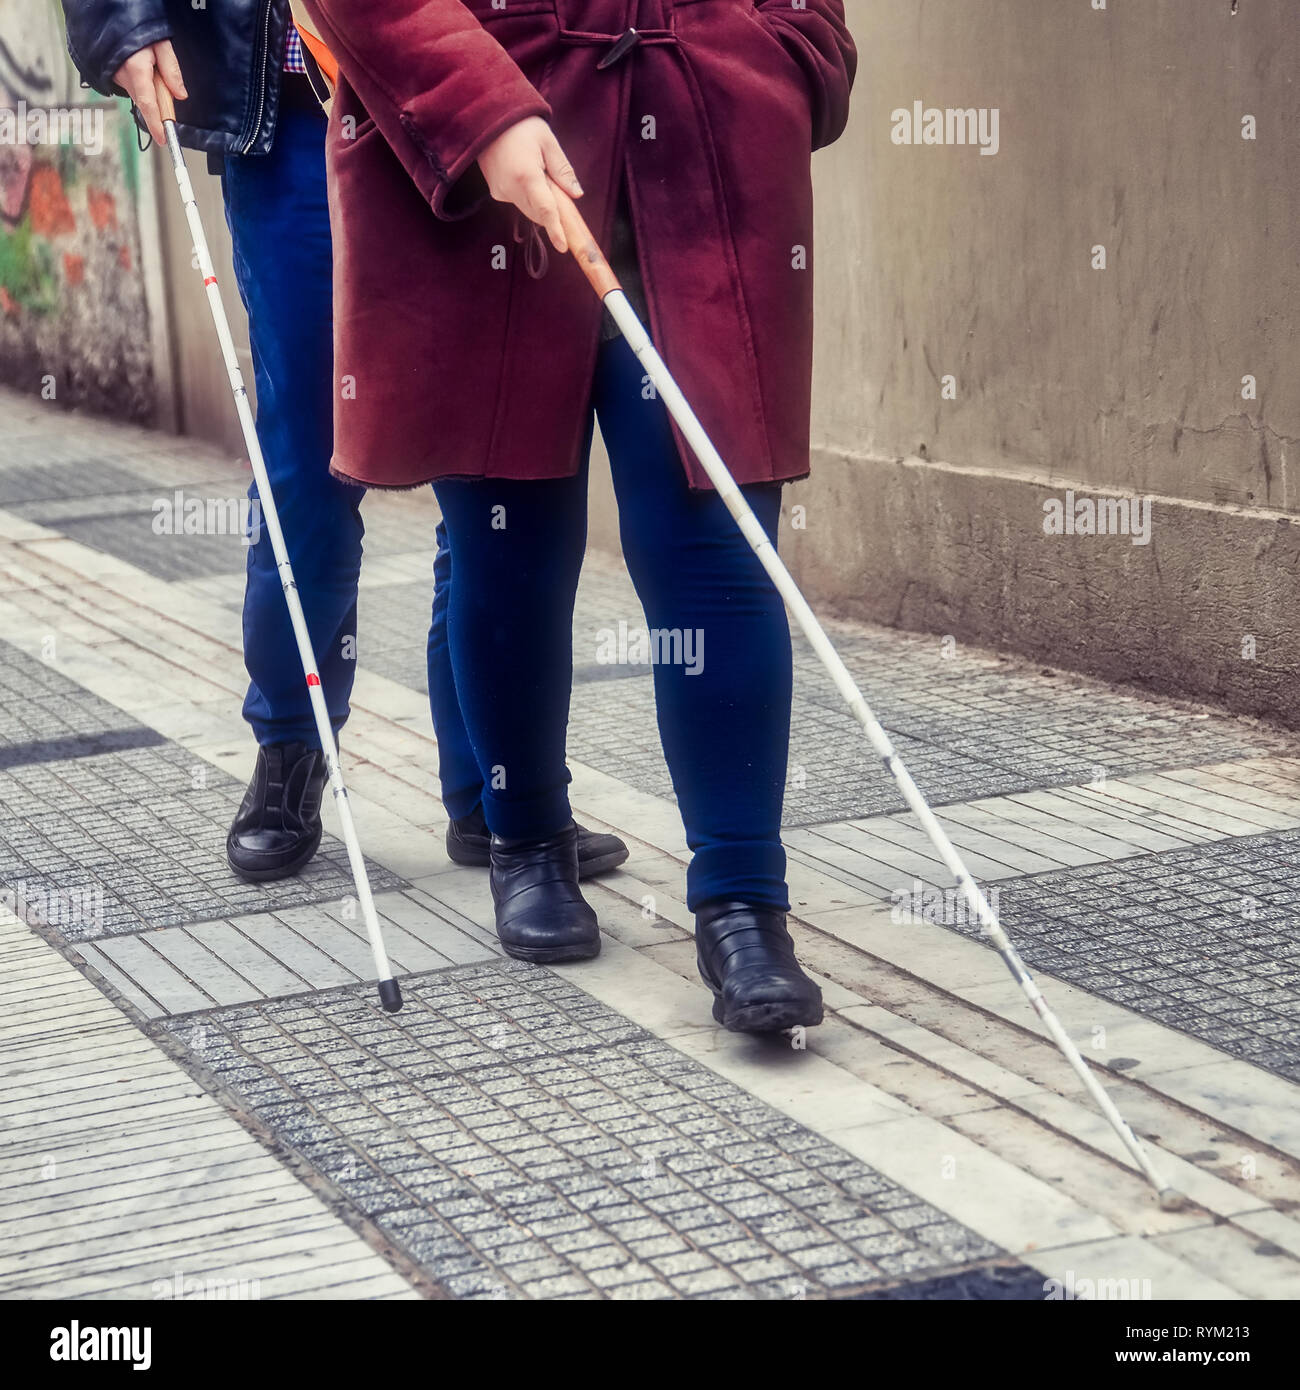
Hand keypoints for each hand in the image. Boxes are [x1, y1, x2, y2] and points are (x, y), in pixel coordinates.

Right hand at [113, 39, 186, 143]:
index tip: (163, 139)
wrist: (113, 19)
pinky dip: (145, 88)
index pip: (149, 105)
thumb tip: (180, 95)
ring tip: (151, 68)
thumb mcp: (162, 45)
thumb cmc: (139, 30)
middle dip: (160, 105)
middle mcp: (124, 77)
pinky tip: (145, 71)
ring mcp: (118, 79)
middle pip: (147, 104)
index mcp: (136, 70)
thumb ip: (171, 70)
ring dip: (153, 93)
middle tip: (165, 86)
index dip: (156, 125)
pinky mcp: (117, 78)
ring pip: (142, 98)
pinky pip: (136, 91)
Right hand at [477, 116, 582, 252]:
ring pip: (528, 209)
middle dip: (552, 209)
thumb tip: (576, 194)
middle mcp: (510, 189)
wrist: (487, 118)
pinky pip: (518, 202)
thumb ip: (563, 170)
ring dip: (540, 203)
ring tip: (539, 173)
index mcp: (527, 176)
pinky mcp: (496, 192)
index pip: (545, 210)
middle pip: (538, 213)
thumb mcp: (548, 142)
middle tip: (557, 186)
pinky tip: (525, 173)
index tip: (563, 246)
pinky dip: (528, 196)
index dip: (555, 230)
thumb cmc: (521, 125)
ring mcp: (500, 192)